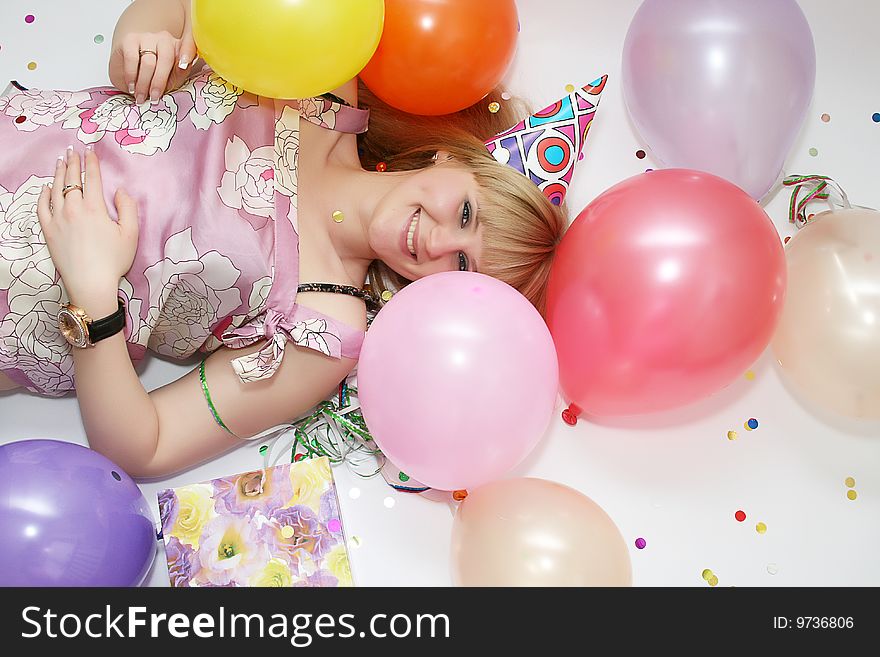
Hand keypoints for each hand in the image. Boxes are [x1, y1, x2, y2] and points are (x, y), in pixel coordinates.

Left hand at [37, 148, 138, 311]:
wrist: (90, 283)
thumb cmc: (113, 260)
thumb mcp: (131, 234)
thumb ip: (128, 208)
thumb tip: (120, 191)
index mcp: (94, 208)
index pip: (91, 178)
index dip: (91, 163)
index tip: (90, 151)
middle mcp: (73, 209)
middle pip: (71, 179)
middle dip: (72, 162)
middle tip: (72, 150)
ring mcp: (58, 219)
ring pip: (55, 189)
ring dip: (58, 173)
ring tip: (60, 161)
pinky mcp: (48, 231)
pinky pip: (42, 207)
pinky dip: (43, 194)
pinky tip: (46, 187)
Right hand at [109, 19, 196, 104]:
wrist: (133, 77)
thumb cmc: (157, 79)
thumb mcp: (172, 80)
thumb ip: (180, 73)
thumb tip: (183, 66)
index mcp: (180, 48)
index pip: (189, 43)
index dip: (188, 52)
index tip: (184, 65)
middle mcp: (165, 39)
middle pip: (166, 58)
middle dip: (159, 82)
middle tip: (154, 98)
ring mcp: (147, 37)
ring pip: (148, 62)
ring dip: (144, 83)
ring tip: (141, 97)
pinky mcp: (130, 39)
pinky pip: (132, 58)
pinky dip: (131, 75)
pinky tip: (131, 86)